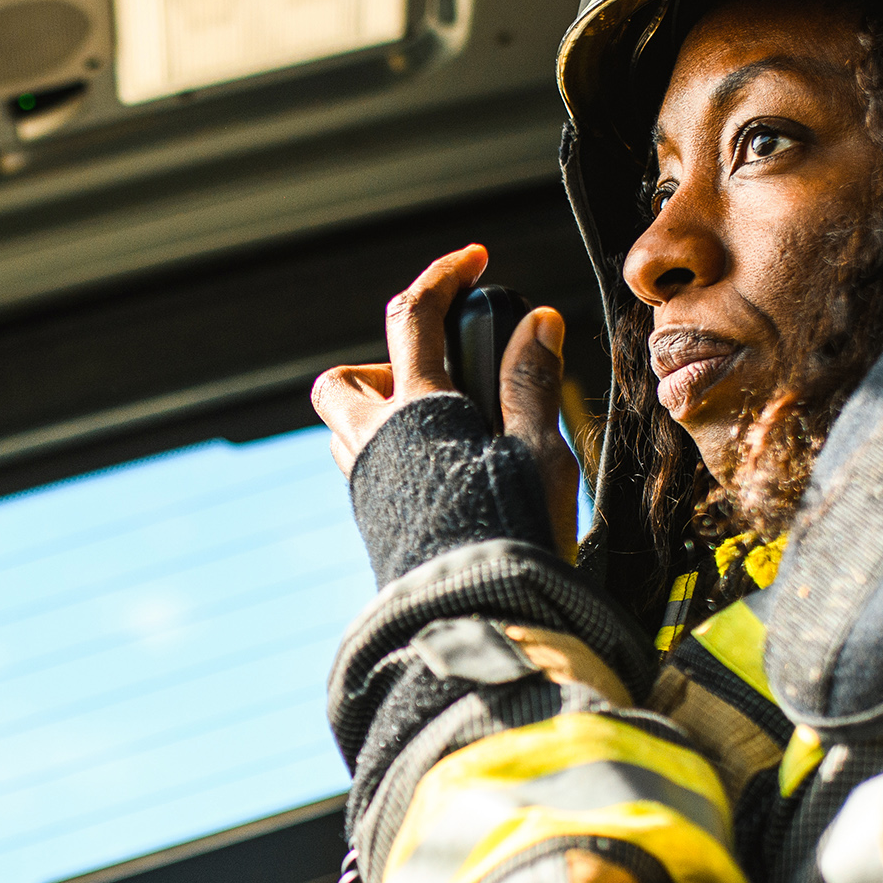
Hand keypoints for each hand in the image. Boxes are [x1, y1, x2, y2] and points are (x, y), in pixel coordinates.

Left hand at [310, 244, 578, 548]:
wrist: (477, 622)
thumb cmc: (511, 536)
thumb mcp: (539, 450)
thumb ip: (531, 381)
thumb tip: (537, 321)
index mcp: (416, 412)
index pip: (414, 317)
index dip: (444, 275)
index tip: (474, 260)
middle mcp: (375, 445)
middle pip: (343, 381)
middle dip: (380, 364)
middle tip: (437, 379)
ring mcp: (367, 488)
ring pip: (346, 429)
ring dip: (382, 413)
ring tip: (447, 430)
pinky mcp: (374, 526)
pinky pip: (364, 470)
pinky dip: (394, 455)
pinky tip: (446, 475)